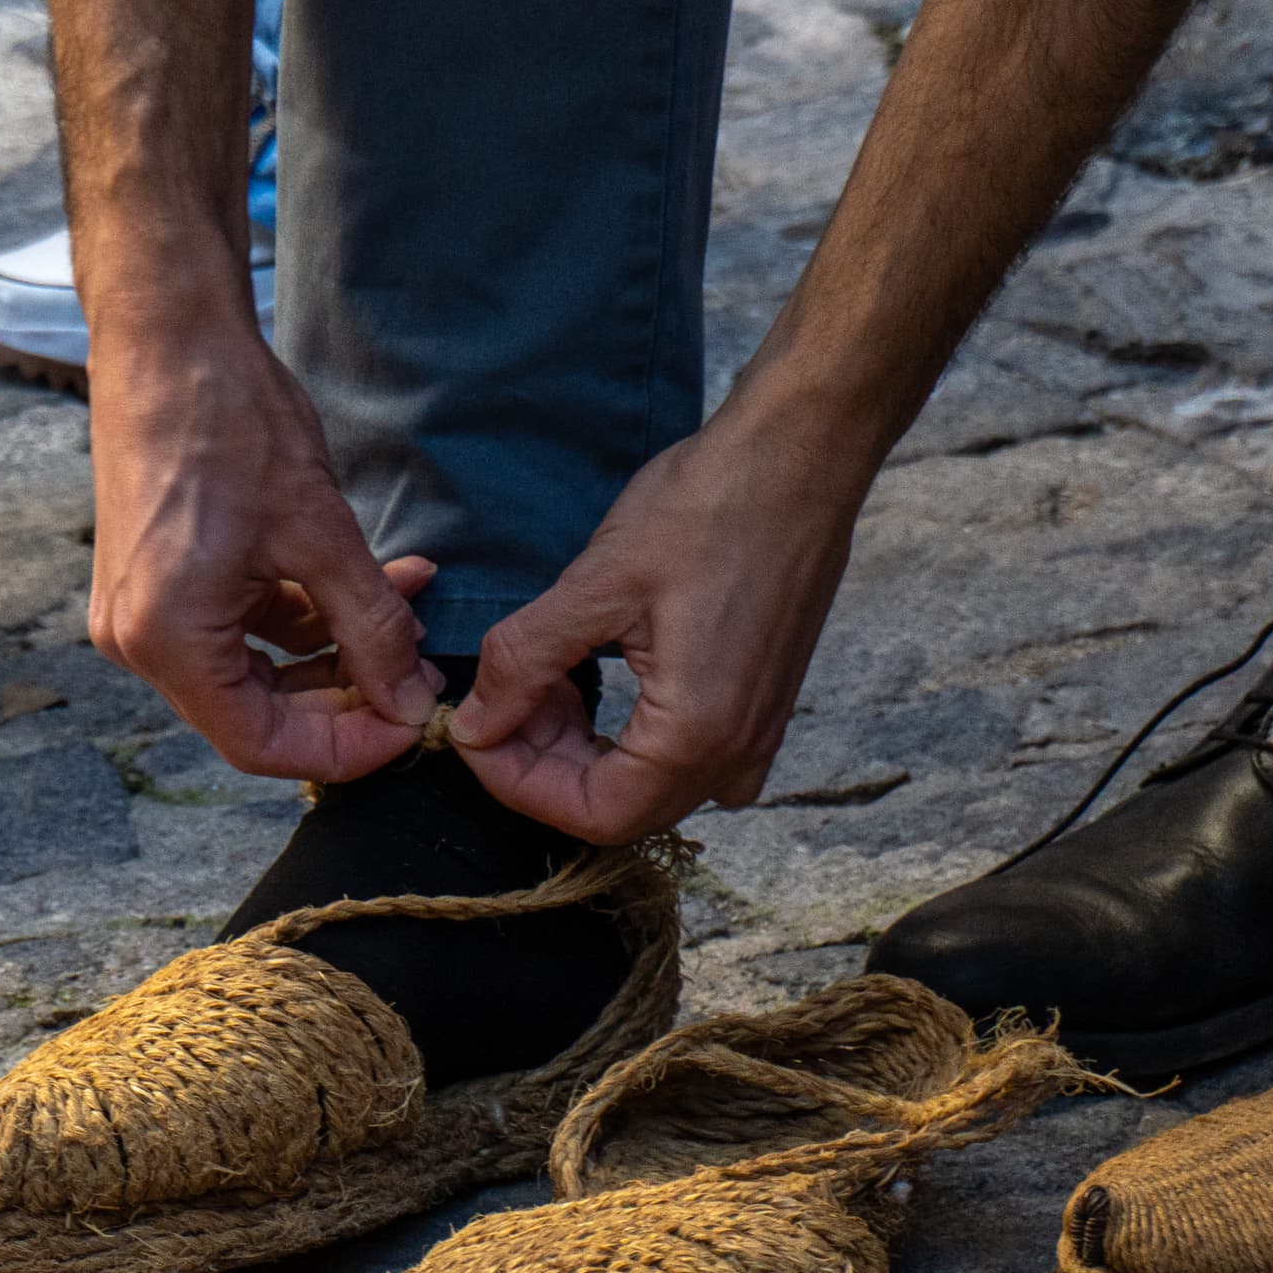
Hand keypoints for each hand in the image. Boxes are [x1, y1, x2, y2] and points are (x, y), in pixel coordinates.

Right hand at [85, 318, 445, 779]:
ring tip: (406, 614)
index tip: (411, 723)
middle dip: (344, 702)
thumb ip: (371, 628)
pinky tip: (365, 585)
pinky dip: (298, 618)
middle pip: (253, 715)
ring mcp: (140, 612)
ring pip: (249, 673)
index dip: (346, 748)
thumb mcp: (320, 532)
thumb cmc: (230, 422)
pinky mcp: (154, 582)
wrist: (166, 337)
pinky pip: (233, 628)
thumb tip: (411, 698)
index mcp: (167, 640)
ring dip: (330, 655)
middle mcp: (138, 640)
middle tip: (417, 677)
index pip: (261, 744)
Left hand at [448, 400, 873, 842]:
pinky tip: (596, 676)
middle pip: (620, 807)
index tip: (475, 731)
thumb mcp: (595, 585)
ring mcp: (757, 731)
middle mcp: (736, 751)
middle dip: (546, 764)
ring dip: (583, 749)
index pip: (592, 815)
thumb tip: (473, 725)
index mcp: (698, 735)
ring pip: (649, 783)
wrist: (799, 457)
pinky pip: (686, 756)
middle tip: (504, 697)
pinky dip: (628, 736)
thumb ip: (524, 664)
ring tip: (544, 680)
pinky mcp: (760, 704)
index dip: (517, 783)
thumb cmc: (707, 508)